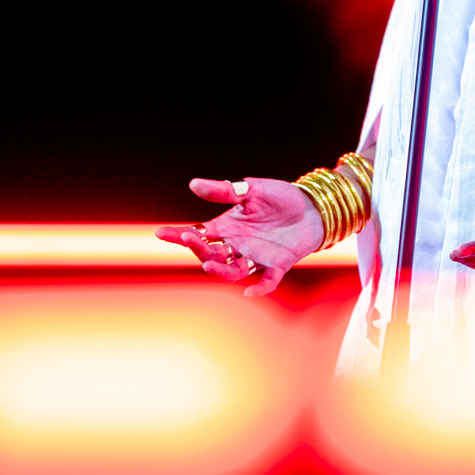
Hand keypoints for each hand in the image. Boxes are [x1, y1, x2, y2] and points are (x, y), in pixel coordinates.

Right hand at [155, 177, 325, 296]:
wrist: (313, 208)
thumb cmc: (280, 198)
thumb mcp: (252, 190)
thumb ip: (224, 190)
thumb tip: (193, 184)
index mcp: (228, 227)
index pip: (198, 234)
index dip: (179, 235)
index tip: (161, 233)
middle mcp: (238, 245)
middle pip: (211, 254)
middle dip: (199, 249)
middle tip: (191, 238)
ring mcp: (256, 257)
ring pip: (232, 270)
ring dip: (220, 270)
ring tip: (209, 265)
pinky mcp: (277, 265)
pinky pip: (266, 281)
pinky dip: (259, 288)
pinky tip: (250, 290)